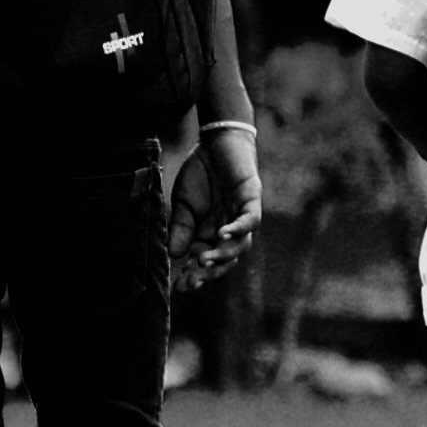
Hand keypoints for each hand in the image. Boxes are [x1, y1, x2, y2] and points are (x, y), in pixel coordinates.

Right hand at [166, 122, 262, 288]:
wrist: (215, 141)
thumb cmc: (199, 173)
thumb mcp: (182, 203)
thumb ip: (180, 228)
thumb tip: (174, 255)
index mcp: (211, 234)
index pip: (205, 261)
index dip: (195, 274)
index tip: (180, 286)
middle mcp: (229, 230)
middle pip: (224, 260)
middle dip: (209, 271)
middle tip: (192, 279)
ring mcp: (242, 217)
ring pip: (240, 246)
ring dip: (222, 255)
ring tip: (203, 259)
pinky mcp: (251, 200)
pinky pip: (250, 220)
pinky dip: (238, 228)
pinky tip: (223, 234)